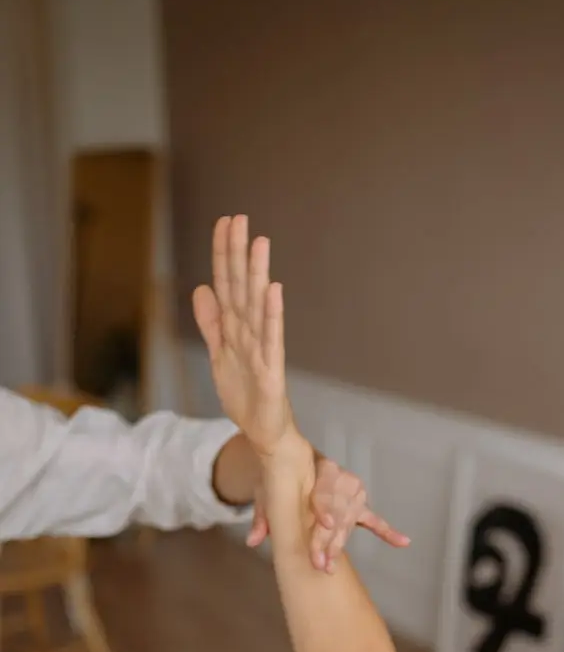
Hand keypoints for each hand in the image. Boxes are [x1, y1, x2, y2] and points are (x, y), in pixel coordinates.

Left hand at [193, 215, 291, 457]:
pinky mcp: (271, 369)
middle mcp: (249, 333)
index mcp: (235, 328)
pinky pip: (271, 338)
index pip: (226, 283)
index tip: (224, 222)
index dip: (223, 254)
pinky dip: (272, 314)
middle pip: (241, 287)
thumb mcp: (219, 355)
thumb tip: (201, 288)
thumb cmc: (246, 395)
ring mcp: (262, 349)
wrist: (262, 432)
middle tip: (240, 219)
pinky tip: (273, 290)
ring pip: (256, 306)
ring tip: (259, 244)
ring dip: (257, 274)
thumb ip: (211, 323)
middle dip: (239, 254)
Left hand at [247, 456, 409, 570]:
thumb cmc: (277, 474)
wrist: (288, 457)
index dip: (325, 507)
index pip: (325, 489)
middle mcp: (341, 477)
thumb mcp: (266, 490)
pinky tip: (403, 543)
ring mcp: (351, 492)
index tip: (326, 524)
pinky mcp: (356, 505)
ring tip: (331, 565)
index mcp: (320, 466)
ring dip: (342, 543)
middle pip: (339, 511)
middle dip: (328, 539)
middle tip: (319, 562)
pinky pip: (373, 520)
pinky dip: (387, 531)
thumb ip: (263, 515)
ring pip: (350, 520)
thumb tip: (253, 541)